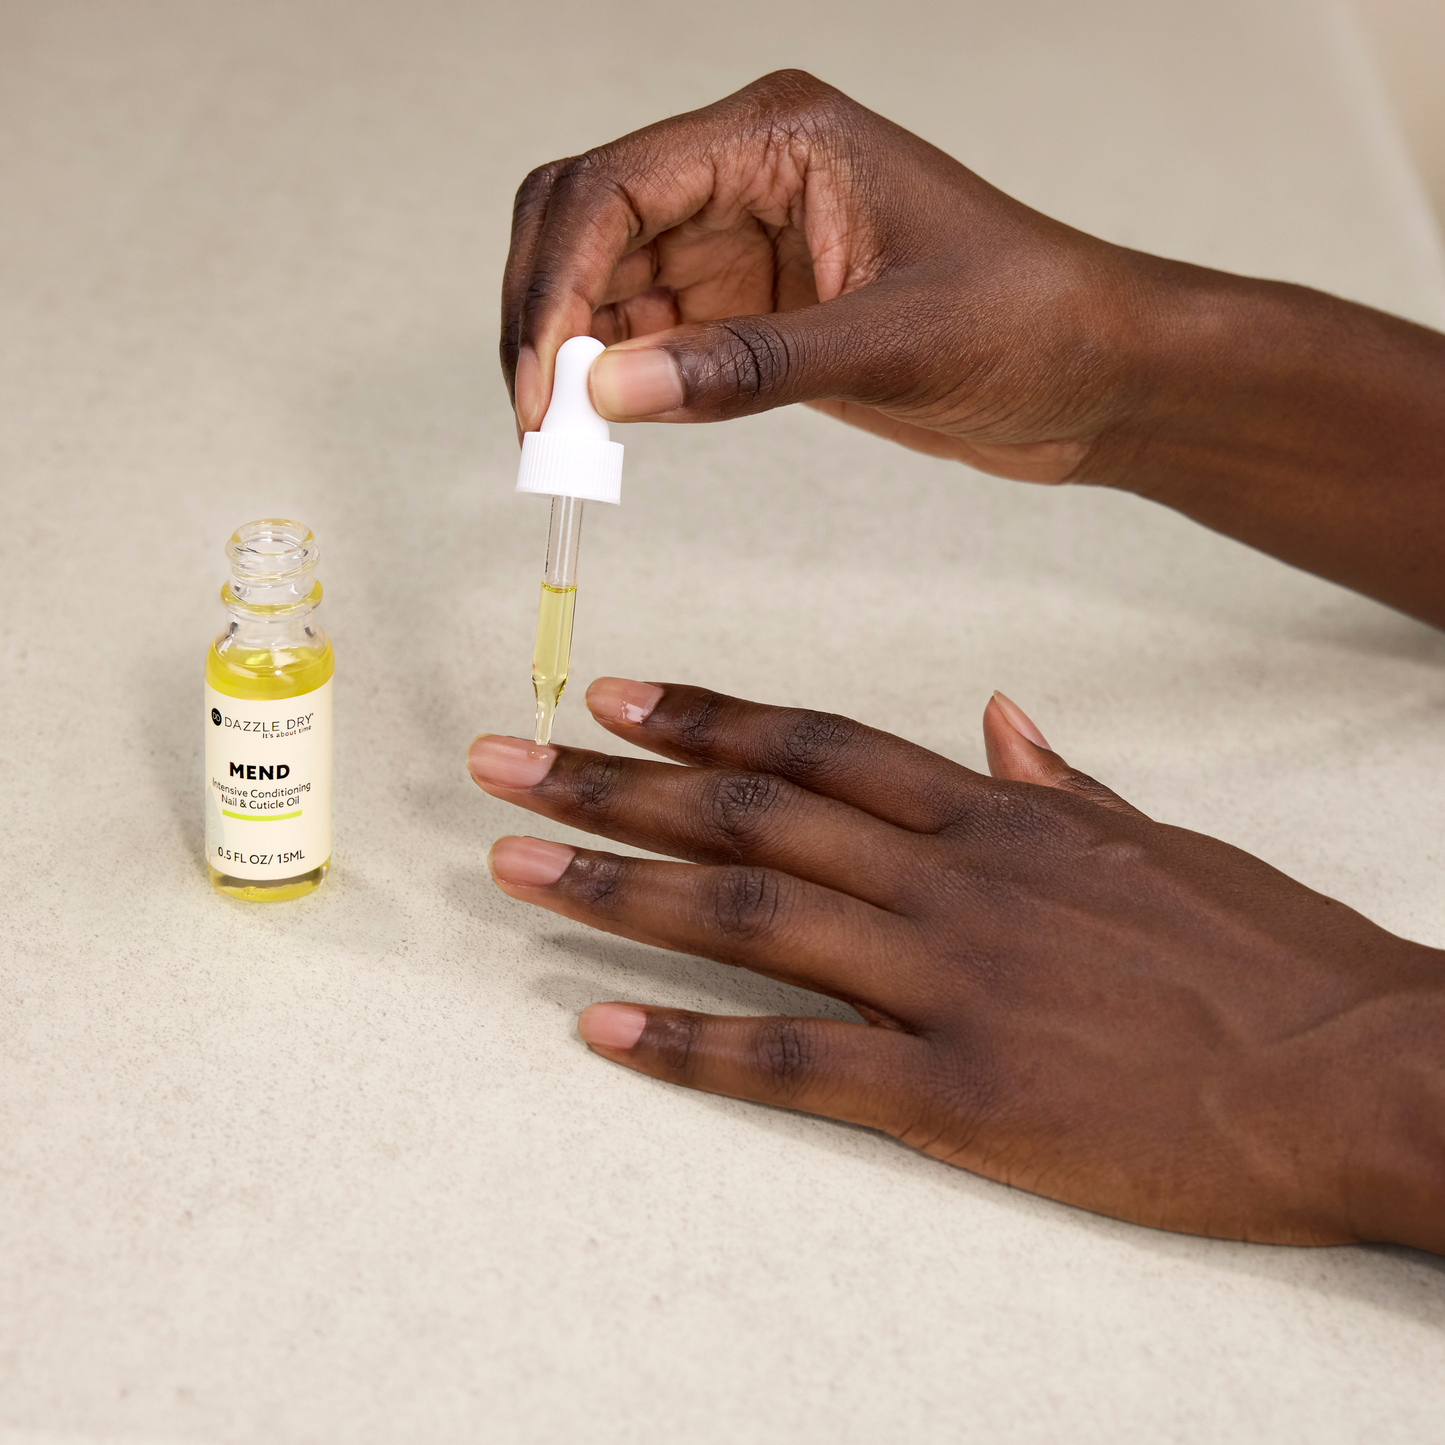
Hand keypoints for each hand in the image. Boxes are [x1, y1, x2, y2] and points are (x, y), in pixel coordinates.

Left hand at [467, 679, 1444, 1252]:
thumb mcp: (1157, 837)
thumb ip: (1060, 778)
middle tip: (506, 762)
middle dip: (615, 785)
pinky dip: (692, 1047)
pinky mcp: (961, 1094)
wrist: (1355, 1067)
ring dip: (618, 889)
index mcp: (994, 815)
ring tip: (513, 868)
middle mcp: (952, 878)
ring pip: (749, 919)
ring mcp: (950, 981)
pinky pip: (798, 1063)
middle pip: (750, 814)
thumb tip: (998, 718)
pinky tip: (603, 1030)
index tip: (617, 694)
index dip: (706, 715)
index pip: (816, 743)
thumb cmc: (1260, 952)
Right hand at [501, 68, 1151, 482]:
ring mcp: (744, 242)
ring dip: (573, 355)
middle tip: (537, 418)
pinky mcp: (752, 307)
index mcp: (779, 135)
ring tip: (567, 443)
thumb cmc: (1031, 317)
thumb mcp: (894, 343)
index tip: (540, 385)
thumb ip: (749, 366)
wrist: (1094, 371)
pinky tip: (615, 431)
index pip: (615, 185)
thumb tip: (609, 391)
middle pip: (587, 220)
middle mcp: (747, 175)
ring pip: (606, 282)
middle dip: (544, 312)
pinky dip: (620, 383)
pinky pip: (653, 336)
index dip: (555, 283)